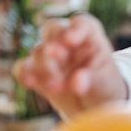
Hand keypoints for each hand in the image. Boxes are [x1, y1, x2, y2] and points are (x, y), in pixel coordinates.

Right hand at [12, 13, 127, 117]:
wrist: (94, 106)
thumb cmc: (105, 88)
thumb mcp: (106, 84)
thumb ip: (93, 81)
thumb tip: (77, 82)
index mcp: (90, 36)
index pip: (81, 24)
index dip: (74, 29)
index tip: (71, 40)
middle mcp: (67, 40)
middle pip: (53, 30)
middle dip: (53, 43)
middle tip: (56, 56)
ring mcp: (50, 55)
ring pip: (38, 50)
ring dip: (44, 66)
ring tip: (57, 87)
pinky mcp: (37, 72)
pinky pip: (24, 67)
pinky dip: (25, 73)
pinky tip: (30, 82)